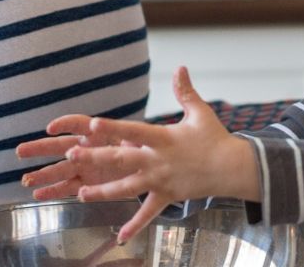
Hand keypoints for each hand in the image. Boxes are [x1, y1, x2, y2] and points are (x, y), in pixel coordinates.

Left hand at [16, 68, 259, 242]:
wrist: (232, 168)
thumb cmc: (214, 138)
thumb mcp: (200, 112)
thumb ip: (184, 91)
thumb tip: (180, 67)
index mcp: (163, 138)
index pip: (133, 131)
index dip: (113, 128)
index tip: (92, 125)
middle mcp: (158, 161)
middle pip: (122, 160)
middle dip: (96, 158)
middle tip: (71, 156)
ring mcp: (161, 181)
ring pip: (128, 188)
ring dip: (104, 192)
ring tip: (81, 194)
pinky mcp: (166, 196)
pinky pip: (148, 213)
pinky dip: (134, 226)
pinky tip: (119, 236)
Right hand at [16, 119, 129, 202]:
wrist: (145, 165)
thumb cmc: (140, 147)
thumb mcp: (137, 138)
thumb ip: (128, 137)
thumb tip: (125, 135)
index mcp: (97, 132)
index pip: (78, 124)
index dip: (65, 124)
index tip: (51, 128)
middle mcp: (86, 147)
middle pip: (60, 146)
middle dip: (40, 149)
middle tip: (20, 151)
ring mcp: (84, 166)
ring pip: (59, 169)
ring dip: (42, 175)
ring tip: (25, 180)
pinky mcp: (86, 183)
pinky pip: (66, 187)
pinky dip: (53, 191)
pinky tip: (38, 194)